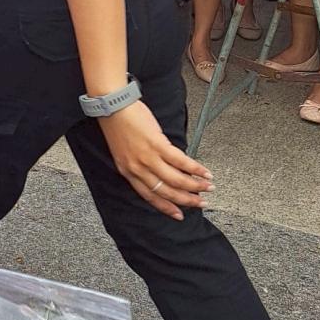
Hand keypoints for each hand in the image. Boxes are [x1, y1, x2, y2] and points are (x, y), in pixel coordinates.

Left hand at [98, 100, 212, 219]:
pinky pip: (181, 162)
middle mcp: (137, 169)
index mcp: (128, 172)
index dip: (166, 207)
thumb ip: (140, 164)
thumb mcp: (124, 151)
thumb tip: (162, 170)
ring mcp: (147, 158)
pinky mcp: (157, 145)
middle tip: (201, 203)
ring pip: (176, 180)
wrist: (111, 104)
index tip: (179, 214)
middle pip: (166, 191)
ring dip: (195, 186)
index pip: (150, 196)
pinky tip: (205, 172)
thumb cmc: (117, 124)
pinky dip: (195, 169)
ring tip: (207, 187)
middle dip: (186, 200)